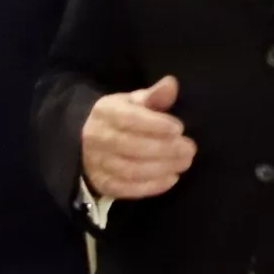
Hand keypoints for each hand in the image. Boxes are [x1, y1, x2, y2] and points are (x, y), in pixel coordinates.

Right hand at [80, 74, 194, 201]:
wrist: (85, 142)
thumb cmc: (118, 120)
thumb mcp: (133, 102)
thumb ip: (154, 96)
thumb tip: (171, 84)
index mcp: (105, 112)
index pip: (129, 119)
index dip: (156, 125)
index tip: (179, 128)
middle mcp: (97, 138)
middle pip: (132, 146)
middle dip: (165, 149)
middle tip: (189, 149)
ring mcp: (98, 163)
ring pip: (131, 169)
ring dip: (162, 168)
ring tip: (184, 163)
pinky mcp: (103, 184)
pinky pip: (128, 189)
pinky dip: (152, 186)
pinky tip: (171, 178)